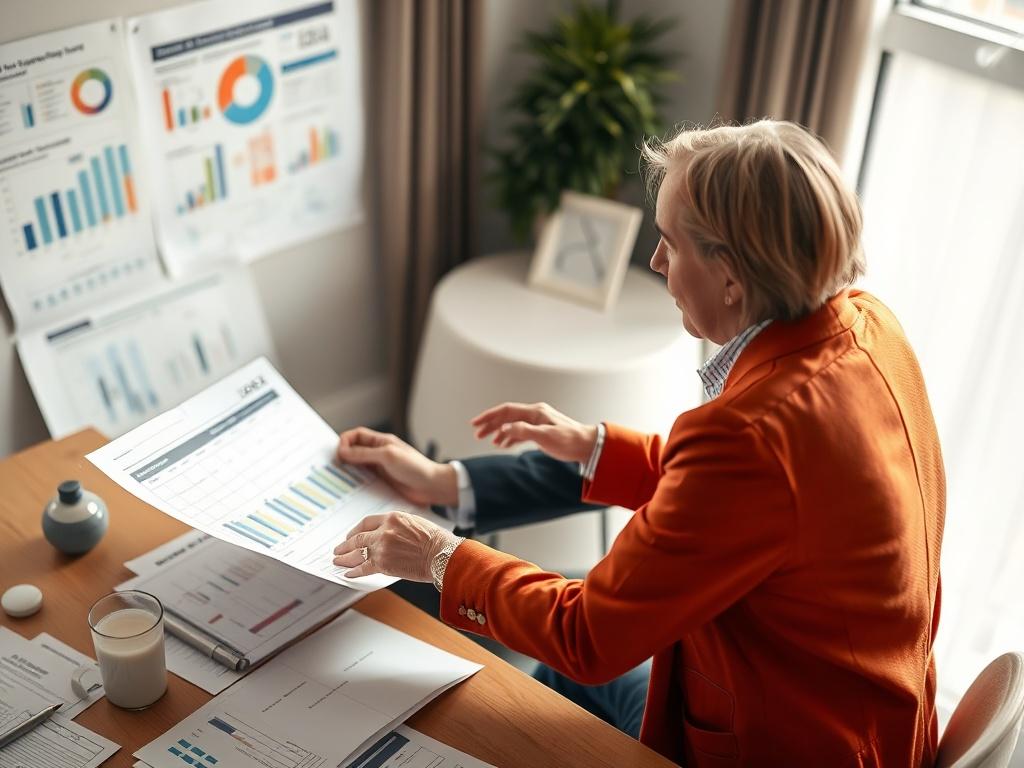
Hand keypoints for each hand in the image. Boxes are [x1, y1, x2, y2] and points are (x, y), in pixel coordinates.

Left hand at [332, 511, 456, 580]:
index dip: (356, 530)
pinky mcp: (383, 564)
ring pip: (356, 552)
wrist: (442, 553)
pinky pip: (363, 568)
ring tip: (337, 561)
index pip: (367, 522)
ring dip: (345, 558)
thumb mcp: (414, 523)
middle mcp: (384, 531)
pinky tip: (348, 573)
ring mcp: (382, 547)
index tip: (351, 535)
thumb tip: (388, 535)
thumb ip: (397, 527)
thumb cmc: (435, 540)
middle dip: (345, 545)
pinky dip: (354, 571)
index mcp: (392, 518)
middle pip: (357, 538)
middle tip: (338, 549)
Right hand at [336, 427, 457, 506]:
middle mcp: (379, 452)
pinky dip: (355, 481)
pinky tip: (351, 487)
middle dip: (342, 455)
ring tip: (340, 478)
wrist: (432, 486)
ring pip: (357, 465)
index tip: (339, 454)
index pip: (356, 435)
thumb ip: (364, 454)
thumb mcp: (388, 456)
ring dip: (348, 470)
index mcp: (381, 441)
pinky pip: (363, 478)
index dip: (344, 441)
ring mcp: (380, 467)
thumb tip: (343, 452)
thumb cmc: (416, 468)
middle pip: (354, 449)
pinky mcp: (382, 480)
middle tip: (335, 467)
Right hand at [471, 402, 597, 463]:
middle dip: (491, 424)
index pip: (506, 410)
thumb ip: (524, 431)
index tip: (475, 423)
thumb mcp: (546, 436)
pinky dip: (510, 437)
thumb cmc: (570, 440)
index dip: (489, 416)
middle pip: (507, 416)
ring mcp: (538, 422)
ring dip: (500, 431)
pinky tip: (503, 445)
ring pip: (513, 424)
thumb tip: (504, 429)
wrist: (587, 445)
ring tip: (489, 441)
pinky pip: (520, 431)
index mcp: (535, 412)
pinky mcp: (541, 431)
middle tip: (477, 434)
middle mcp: (535, 414)